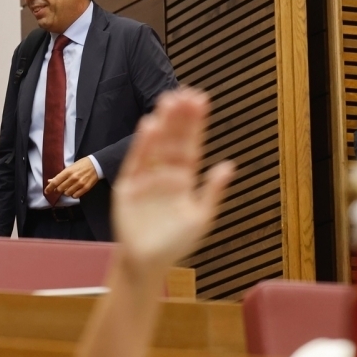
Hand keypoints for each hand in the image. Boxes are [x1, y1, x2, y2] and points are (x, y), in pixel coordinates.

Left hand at [45, 156, 99, 199]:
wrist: (96, 165)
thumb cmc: (81, 165)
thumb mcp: (70, 167)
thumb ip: (60, 175)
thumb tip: (50, 181)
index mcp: (68, 171)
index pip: (56, 182)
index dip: (49, 188)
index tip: (46, 191)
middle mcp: (73, 178)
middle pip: (60, 189)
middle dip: (57, 190)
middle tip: (58, 189)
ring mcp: (80, 183)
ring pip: (67, 193)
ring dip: (66, 192)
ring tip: (68, 188)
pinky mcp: (86, 188)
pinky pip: (75, 196)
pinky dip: (73, 195)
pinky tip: (74, 190)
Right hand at [111, 89, 232, 278]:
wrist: (148, 262)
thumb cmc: (176, 242)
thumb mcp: (201, 218)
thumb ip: (212, 192)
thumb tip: (228, 165)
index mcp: (185, 179)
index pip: (191, 145)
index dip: (196, 124)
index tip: (202, 100)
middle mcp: (165, 173)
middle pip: (173, 140)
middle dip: (180, 118)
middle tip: (186, 94)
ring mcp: (146, 177)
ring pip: (156, 145)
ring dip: (162, 124)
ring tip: (168, 101)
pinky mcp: (128, 186)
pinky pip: (137, 161)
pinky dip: (142, 144)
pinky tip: (149, 125)